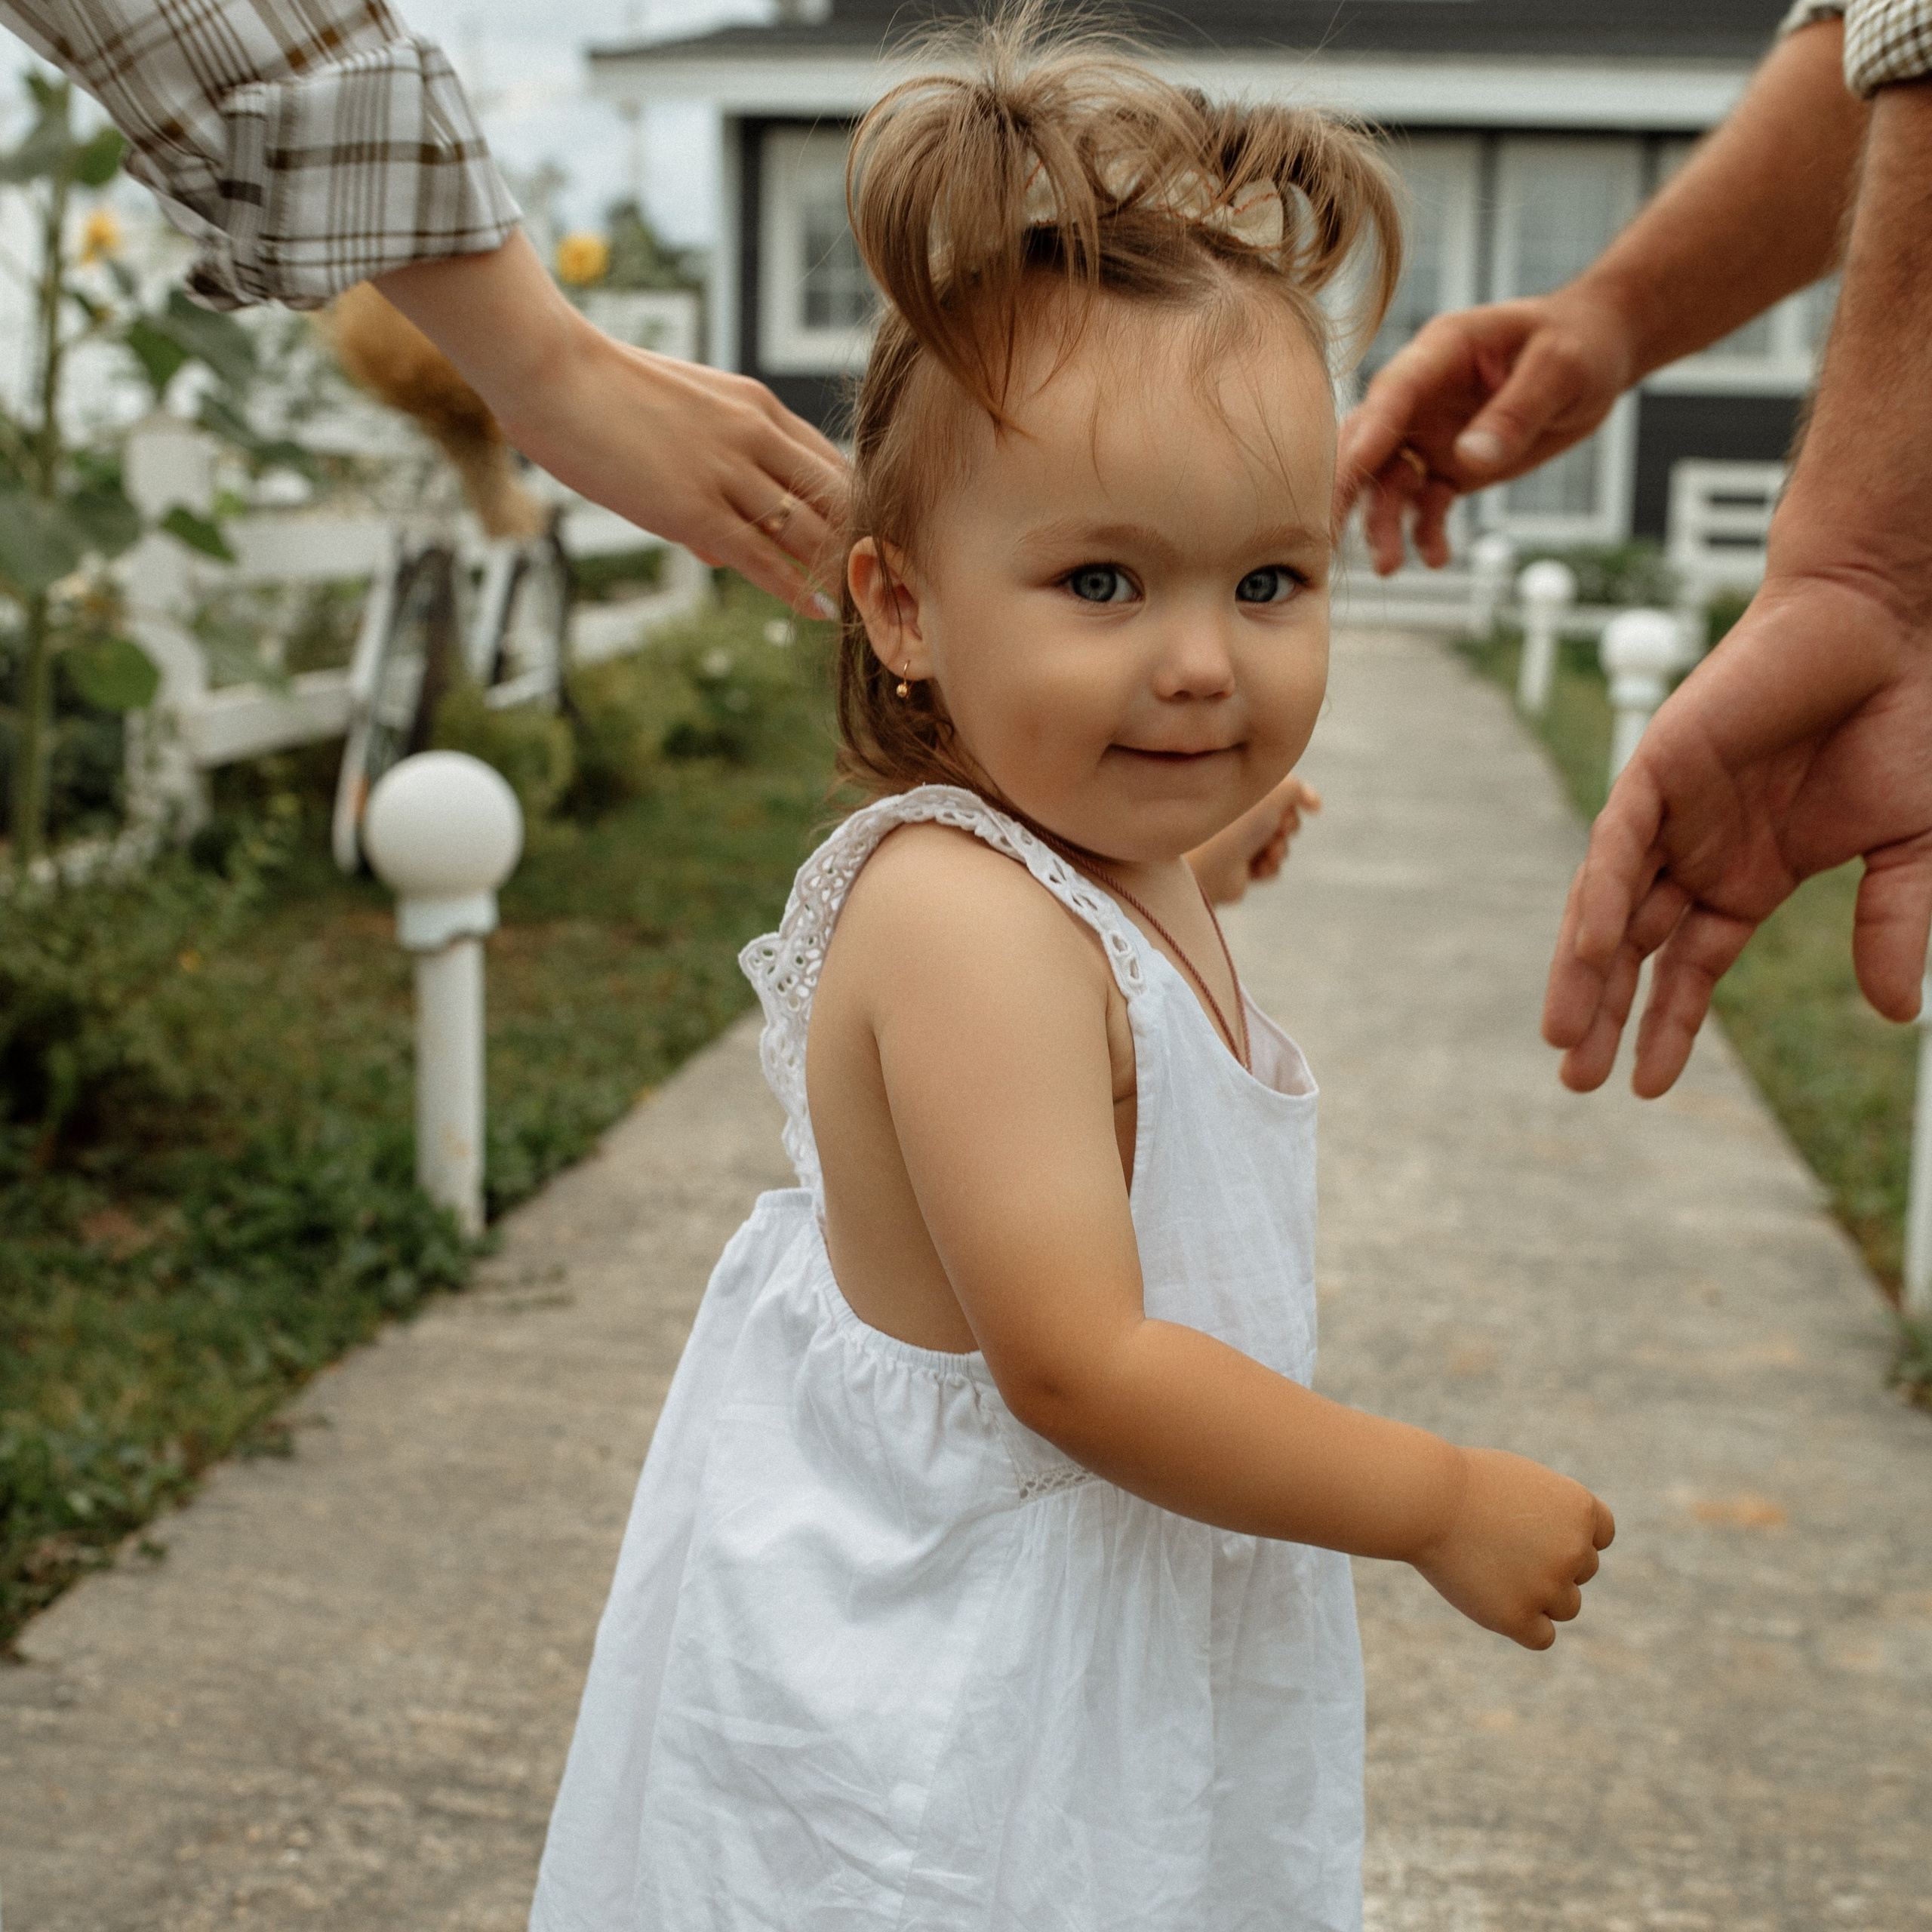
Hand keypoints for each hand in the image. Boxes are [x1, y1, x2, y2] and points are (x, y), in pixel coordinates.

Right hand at [508, 328, 845, 615]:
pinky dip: (796, 589)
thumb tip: (719, 554)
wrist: (552, 372)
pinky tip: (822, 611)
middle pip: (835, 497)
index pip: (830, 463)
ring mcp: (727, 473)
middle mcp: (755, 435)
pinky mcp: (694, 509)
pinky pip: (762, 558)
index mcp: (756, 406)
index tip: (868, 545)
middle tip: (884, 584)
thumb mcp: (676, 423)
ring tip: (862, 606)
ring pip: (807, 531)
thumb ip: (709, 482)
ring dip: (837, 571)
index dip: (855, 509)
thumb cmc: (602, 394)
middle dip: (862, 543)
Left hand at [1186, 776, 1321, 904]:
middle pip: (1286, 818)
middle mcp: (1238, 814)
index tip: (1314, 807)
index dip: (1303, 797)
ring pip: (1282, 845)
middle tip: (1279, 828)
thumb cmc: (1238, 822)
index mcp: (1240, 789)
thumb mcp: (1275, 791)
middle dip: (1289, 825)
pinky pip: (1271, 868)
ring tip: (1269, 852)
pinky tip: (1256, 869)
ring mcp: (1238, 842)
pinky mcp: (1238, 869)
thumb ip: (1296, 787)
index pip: (1281, 789)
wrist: (1206, 864)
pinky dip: (1269, 868)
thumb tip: (1310, 802)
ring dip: (1281, 848)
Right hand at [1335, 291, 1635, 575]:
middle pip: (1369, 442)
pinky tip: (1436, 557)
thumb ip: (1516, 411)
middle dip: (1348, 489)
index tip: (1346, 472)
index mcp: (1443, 352)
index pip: (1393, 392)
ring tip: (1389, 566)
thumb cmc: (1579, 343)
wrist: (1598, 354)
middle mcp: (1423, 395)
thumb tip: (1471, 458)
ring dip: (1383, 524)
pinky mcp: (1449, 467)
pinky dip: (1426, 532)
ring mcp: (1431, 434)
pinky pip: (1427, 505)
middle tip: (1329, 535)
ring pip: (1390, 483)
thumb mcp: (1560, 368)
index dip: (1368, 433)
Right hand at [1411, 1447, 1614, 1650]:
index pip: (1600, 1535)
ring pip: (1566, 1607)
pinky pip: (1542, 1636)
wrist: (1424, 1499)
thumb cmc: (1465, 1483)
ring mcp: (1548, 1587)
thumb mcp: (1521, 1484)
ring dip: (1539, 1596)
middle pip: (1581, 1572)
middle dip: (1549, 1563)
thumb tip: (1569, 1552)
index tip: (1536, 1528)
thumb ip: (1554, 1516)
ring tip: (1492, 1569)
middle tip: (1500, 1545)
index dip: (1571, 1534)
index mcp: (1579, 1510)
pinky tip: (1495, 1600)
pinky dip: (1524, 1624)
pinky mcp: (1518, 1617)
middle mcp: (1574, 1550)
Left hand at [1543, 572, 1931, 1095]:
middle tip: (1576, 1081)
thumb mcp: (1908, 846)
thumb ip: (1894, 925)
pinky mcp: (1657, 766)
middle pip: (1635, 949)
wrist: (1887, 625)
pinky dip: (1603, 897)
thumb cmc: (1903, 722)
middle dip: (1604, 1014)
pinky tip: (1591, 951)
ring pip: (1610, 905)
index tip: (1647, 1086)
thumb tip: (1897, 1013)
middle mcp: (1697, 851)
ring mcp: (1672, 812)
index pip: (1692, 968)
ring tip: (1563, 1037)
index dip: (1669, 1025)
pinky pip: (1618, 845)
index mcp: (1749, 876)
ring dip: (1585, 971)